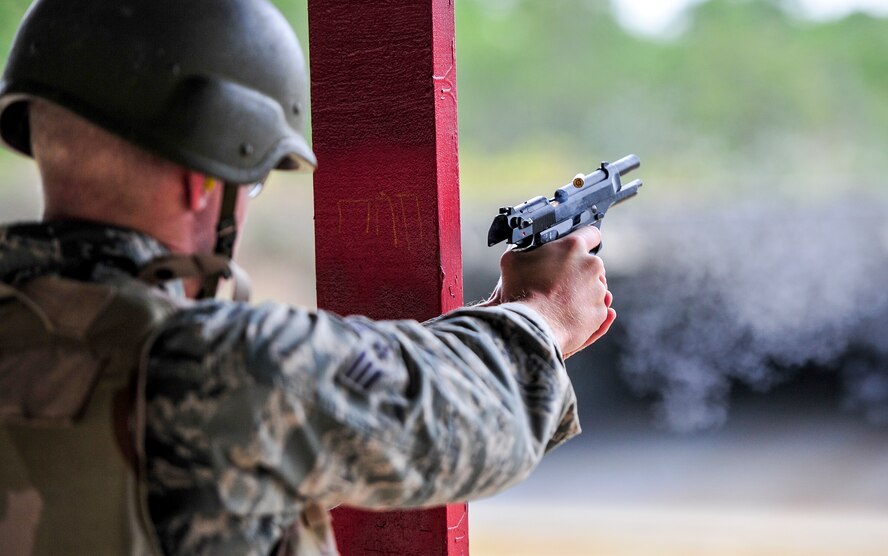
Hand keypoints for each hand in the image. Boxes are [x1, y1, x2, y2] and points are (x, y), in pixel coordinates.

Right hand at [483, 226, 616, 357]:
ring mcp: (598, 291)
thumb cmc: (520, 291)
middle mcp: (591, 266)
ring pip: (593, 287)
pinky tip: (565, 314)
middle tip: (557, 281)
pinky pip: (594, 308)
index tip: (576, 248)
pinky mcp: (599, 313)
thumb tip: (524, 247)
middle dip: (577, 270)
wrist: (532, 327)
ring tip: (559, 301)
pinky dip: (583, 311)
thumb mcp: (513, 260)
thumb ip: (525, 248)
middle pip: (590, 264)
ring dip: (580, 291)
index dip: (583, 239)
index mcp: (573, 247)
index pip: (590, 233)